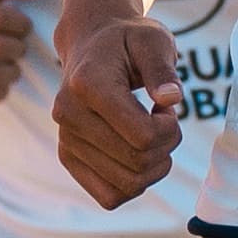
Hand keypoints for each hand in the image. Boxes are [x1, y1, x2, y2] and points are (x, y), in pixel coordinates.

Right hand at [53, 14, 185, 207]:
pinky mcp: (68, 158)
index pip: (142, 136)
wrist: (92, 44)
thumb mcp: (152, 40)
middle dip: (167, 146)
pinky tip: (137, 152)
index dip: (170, 128)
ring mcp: (65, 140)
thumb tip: (172, 98)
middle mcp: (68, 116)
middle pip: (138, 163)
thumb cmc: (128, 40)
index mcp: (88, 85)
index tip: (167, 106)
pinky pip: (110, 196)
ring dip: (155, 166)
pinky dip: (135, 183)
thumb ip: (163, 68)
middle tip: (164, 119)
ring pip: (127, 185)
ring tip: (151, 133)